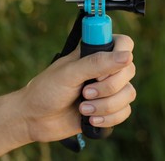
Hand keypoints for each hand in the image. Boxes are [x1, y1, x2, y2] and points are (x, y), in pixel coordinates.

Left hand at [20, 34, 135, 141]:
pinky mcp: (110, 108)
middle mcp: (106, 68)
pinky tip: (90, 120)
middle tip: (85, 93)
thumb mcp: (69, 73)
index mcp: (96, 52)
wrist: (35, 119)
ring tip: (83, 109)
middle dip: (108, 87)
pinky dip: (108, 118)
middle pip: (130, 71)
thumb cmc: (47, 90)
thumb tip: (127, 56)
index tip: (100, 71)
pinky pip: (125, 111)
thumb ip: (97, 63)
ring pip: (129, 93)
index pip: (124, 43)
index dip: (120, 56)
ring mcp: (109, 89)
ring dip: (105, 105)